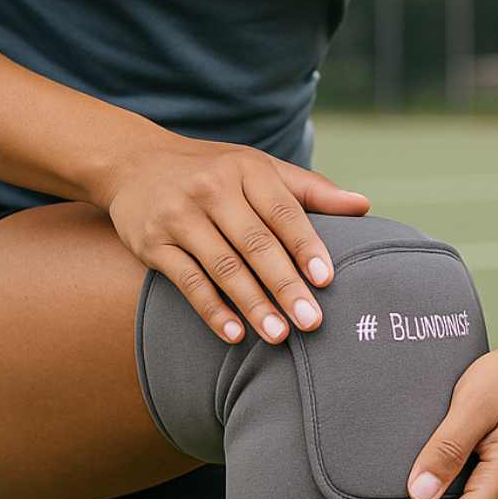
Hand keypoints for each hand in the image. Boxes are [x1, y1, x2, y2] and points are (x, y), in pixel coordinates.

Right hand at [96, 129, 370, 344]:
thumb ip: (310, 190)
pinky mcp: (152, 243)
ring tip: (279, 336)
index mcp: (247, 170)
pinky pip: (187, 281)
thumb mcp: (259, 169)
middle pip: (256, 244)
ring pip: (223, 267)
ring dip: (253, 304)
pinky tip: (234, 334)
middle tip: (312, 322)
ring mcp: (179, 216)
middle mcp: (212, 189)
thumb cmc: (214, 171)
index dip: (306, 246)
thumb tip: (364, 206)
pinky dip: (212, 309)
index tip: (327, 280)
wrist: (133, 162)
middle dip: (285, 285)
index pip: (283, 212)